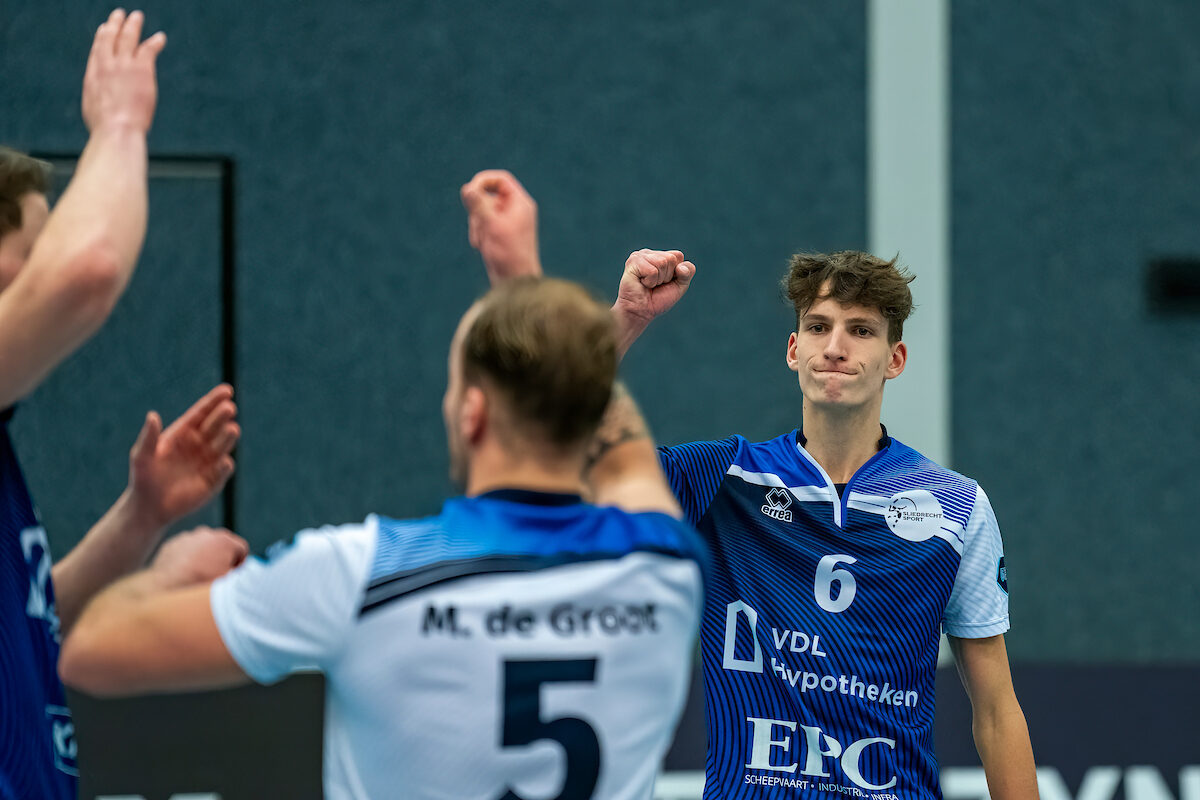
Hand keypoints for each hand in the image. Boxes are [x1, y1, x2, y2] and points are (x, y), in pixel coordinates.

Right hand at [81, 9, 166, 133]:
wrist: (116, 129)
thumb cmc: (105, 129)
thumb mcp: (94, 112)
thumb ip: (98, 102)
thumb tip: (102, 111)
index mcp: (93, 76)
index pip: (97, 51)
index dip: (101, 39)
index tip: (103, 29)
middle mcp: (106, 65)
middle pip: (109, 38)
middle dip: (114, 24)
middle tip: (119, 14)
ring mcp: (123, 65)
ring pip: (127, 38)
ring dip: (133, 25)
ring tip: (137, 16)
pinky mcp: (141, 69)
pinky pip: (148, 49)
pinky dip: (155, 42)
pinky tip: (160, 38)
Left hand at [127, 384, 238, 529]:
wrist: (149, 507)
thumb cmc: (143, 478)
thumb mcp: (142, 456)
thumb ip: (148, 437)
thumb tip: (152, 415)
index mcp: (184, 433)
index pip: (203, 413)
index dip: (215, 401)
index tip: (227, 390)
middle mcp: (200, 444)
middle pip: (215, 425)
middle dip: (223, 416)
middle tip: (228, 408)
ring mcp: (208, 461)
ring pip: (223, 444)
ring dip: (228, 437)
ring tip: (232, 429)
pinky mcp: (214, 481)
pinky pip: (223, 470)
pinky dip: (225, 466)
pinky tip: (224, 461)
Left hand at [150, 526, 248, 586]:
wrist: (163, 588)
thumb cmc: (199, 586)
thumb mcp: (229, 583)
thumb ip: (242, 574)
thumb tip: (245, 572)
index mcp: (225, 541)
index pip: (242, 550)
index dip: (240, 564)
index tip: (232, 576)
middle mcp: (207, 533)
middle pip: (223, 546)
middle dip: (223, 558)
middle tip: (216, 576)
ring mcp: (188, 537)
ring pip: (204, 547)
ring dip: (205, 557)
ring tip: (199, 576)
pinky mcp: (173, 543)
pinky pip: (187, 550)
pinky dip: (188, 558)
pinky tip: (185, 574)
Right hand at [460, 169, 542, 282]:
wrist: (514, 282)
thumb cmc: (508, 254)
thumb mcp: (490, 225)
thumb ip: (479, 204)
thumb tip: (467, 188)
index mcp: (520, 204)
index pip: (501, 180)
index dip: (483, 181)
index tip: (469, 192)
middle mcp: (516, 210)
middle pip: (488, 195)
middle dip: (477, 211)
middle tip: (478, 225)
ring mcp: (507, 222)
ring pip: (482, 211)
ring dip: (476, 225)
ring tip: (482, 241)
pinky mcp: (500, 233)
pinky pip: (483, 225)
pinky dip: (479, 233)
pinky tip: (482, 247)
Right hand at [613, 249, 695, 325]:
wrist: (641, 312)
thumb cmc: (658, 299)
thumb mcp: (680, 286)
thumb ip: (688, 273)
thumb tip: (680, 267)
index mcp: (660, 255)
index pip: (678, 256)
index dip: (676, 272)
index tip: (665, 282)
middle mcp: (649, 253)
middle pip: (670, 259)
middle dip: (666, 277)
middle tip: (655, 285)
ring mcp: (640, 256)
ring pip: (662, 263)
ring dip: (658, 280)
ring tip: (648, 284)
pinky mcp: (633, 262)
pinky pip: (652, 271)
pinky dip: (650, 282)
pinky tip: (642, 284)